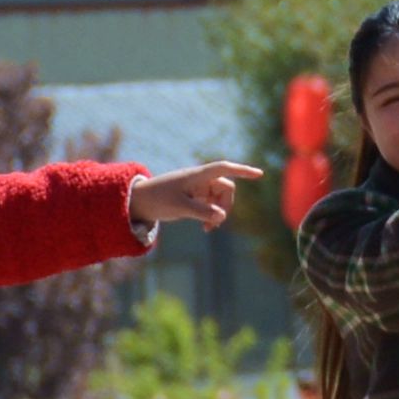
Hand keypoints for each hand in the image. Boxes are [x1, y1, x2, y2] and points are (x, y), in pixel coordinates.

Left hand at [131, 161, 253, 235]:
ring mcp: (197, 188)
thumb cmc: (157, 199)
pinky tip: (206, 228)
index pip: (224, 168)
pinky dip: (211, 216)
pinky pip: (211, 205)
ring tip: (208, 229)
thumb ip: (201, 212)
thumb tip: (221, 217)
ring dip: (219, 213)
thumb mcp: (179, 207)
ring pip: (219, 198)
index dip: (242, 170)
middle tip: (217, 223)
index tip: (259, 174)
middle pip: (226, 188)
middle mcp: (200, 180)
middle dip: (226, 205)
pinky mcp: (194, 198)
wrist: (138, 202)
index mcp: (197, 176)